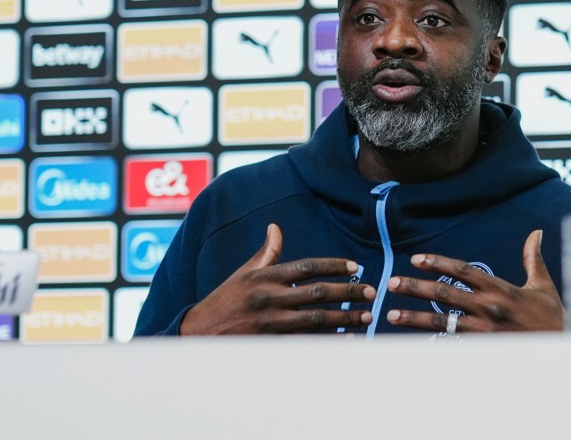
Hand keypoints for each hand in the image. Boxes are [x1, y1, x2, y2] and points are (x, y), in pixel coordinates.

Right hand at [179, 223, 375, 334]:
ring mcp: (270, 322)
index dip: (333, 265)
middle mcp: (269, 297)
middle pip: (317, 292)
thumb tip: (275, 227)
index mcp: (265, 276)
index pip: (307, 267)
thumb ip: (266, 253)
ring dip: (345, 317)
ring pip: (316, 318)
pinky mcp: (271, 343)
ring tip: (367, 317)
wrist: (199, 334)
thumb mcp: (244, 274)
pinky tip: (347, 340)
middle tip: (371, 292)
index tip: (355, 266)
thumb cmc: (225, 300)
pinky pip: (306, 342)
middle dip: (348, 292)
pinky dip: (328, 341)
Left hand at [385, 230, 564, 332]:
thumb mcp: (543, 285)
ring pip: (442, 321)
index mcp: (500, 289)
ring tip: (392, 315)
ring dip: (415, 317)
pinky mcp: (483, 349)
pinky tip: (411, 341)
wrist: (564, 348)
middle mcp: (489, 308)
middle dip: (416, 287)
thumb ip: (533, 259)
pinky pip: (452, 344)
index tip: (417, 259)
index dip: (438, 263)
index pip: (463, 271)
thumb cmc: (553, 317)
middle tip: (392, 283)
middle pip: (445, 293)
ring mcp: (484, 331)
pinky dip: (431, 341)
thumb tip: (536, 233)